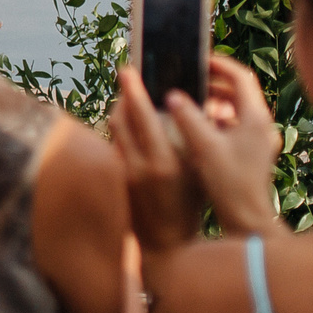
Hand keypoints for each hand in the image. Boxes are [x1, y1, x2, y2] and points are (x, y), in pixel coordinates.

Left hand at [108, 66, 207, 255]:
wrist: (169, 242)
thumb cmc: (192, 204)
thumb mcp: (196, 171)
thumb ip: (188, 139)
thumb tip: (183, 105)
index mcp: (166, 163)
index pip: (143, 117)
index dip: (133, 91)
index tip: (127, 70)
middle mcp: (141, 166)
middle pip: (121, 117)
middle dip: (123, 95)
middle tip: (127, 76)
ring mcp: (126, 172)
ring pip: (115, 129)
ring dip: (121, 110)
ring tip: (131, 97)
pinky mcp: (118, 178)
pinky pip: (116, 144)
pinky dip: (122, 130)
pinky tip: (131, 124)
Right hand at [164, 55, 282, 236]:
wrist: (247, 219)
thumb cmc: (229, 183)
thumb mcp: (203, 146)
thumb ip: (186, 116)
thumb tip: (172, 96)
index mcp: (255, 118)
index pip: (240, 76)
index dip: (218, 64)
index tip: (196, 61)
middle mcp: (262, 125)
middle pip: (239, 90)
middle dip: (212, 83)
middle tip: (186, 80)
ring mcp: (259, 139)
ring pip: (236, 108)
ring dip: (213, 101)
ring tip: (187, 102)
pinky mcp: (252, 152)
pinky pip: (235, 124)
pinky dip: (216, 119)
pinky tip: (196, 127)